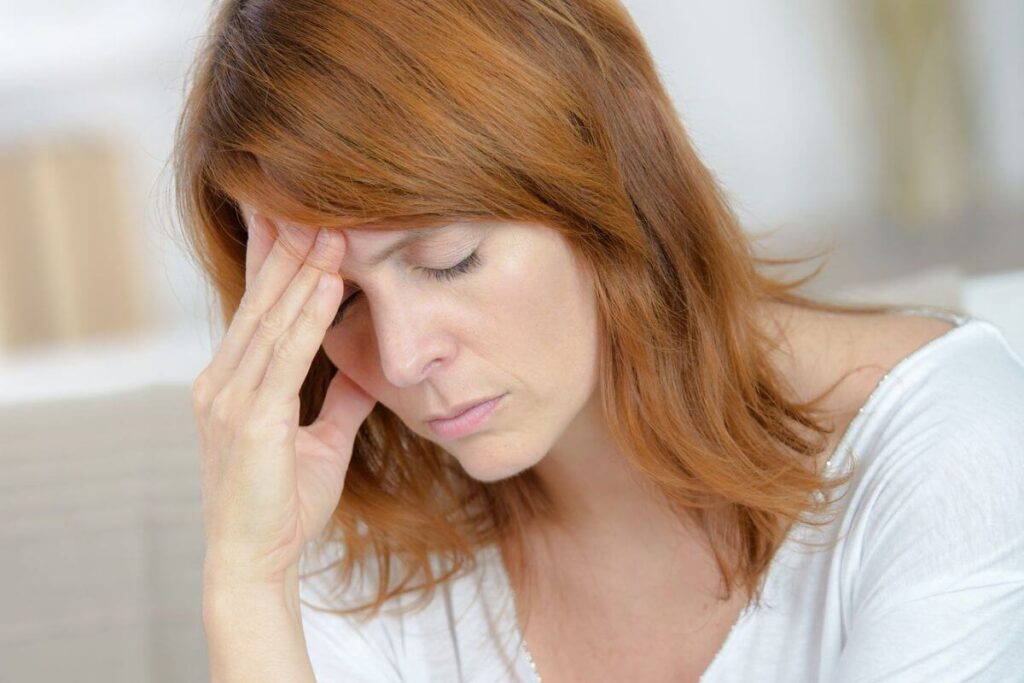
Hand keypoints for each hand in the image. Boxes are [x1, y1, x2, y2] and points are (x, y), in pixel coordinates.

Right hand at [191, 206, 376, 590]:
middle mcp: (222, 382)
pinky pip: (284, 357)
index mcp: (234, 383)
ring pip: (271, 319)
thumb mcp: (320, 442)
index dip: (276, 260)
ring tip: (330, 225)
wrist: (254, 562)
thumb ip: (338, 402)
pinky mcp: (249, 421)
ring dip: (302, 269)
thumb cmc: (282, 504)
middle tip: (312, 197)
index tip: (297, 215)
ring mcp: (230, 399)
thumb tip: (367, 369)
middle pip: (260, 301)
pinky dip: (307, 316)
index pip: (258, 308)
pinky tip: (326, 282)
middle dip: (288, 248)